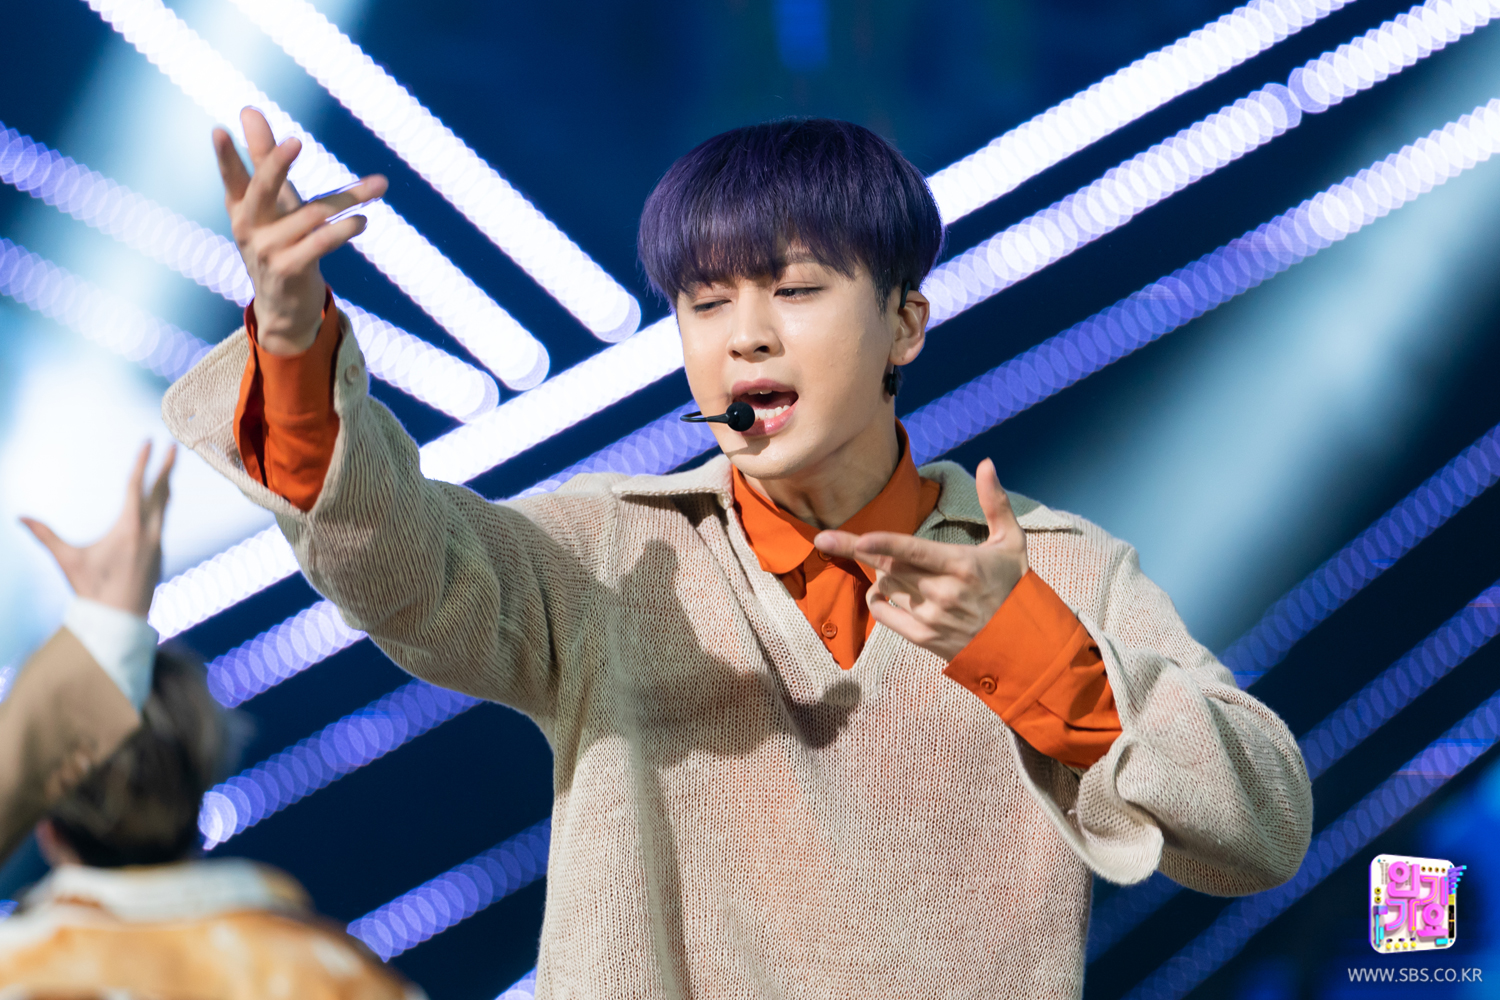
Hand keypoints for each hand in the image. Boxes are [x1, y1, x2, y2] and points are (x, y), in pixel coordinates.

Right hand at [22, 442, 176, 617]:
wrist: (121, 619)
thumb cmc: (92, 589)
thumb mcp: (68, 560)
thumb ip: (46, 536)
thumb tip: (20, 517)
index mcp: (129, 527)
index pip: (136, 485)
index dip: (142, 461)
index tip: (150, 440)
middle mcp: (148, 531)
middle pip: (160, 491)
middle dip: (165, 467)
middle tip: (173, 446)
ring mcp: (157, 543)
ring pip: (164, 507)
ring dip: (164, 487)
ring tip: (167, 470)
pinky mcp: (159, 553)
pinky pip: (160, 523)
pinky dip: (160, 508)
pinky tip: (157, 505)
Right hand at [214, 107, 386, 355]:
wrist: (285, 307)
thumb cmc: (281, 241)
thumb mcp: (273, 201)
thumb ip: (263, 156)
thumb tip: (248, 109)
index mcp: (240, 207)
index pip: (232, 177)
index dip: (224, 156)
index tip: (219, 129)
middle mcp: (248, 227)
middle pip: (262, 190)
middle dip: (277, 164)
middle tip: (296, 141)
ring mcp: (267, 251)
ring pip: (309, 216)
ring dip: (345, 201)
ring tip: (375, 187)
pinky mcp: (289, 271)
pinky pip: (320, 244)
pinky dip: (343, 231)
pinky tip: (362, 221)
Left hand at [814, 459, 1027, 660]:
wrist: (1023, 643)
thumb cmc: (1015, 586)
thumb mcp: (1011, 542)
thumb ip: (994, 502)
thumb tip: (986, 463)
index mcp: (962, 565)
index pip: (916, 552)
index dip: (886, 544)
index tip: (860, 539)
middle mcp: (944, 592)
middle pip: (890, 566)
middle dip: (857, 549)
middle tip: (824, 538)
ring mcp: (932, 617)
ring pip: (887, 586)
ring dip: (883, 574)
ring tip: (905, 571)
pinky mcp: (924, 637)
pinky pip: (884, 615)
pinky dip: (877, 600)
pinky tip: (882, 591)